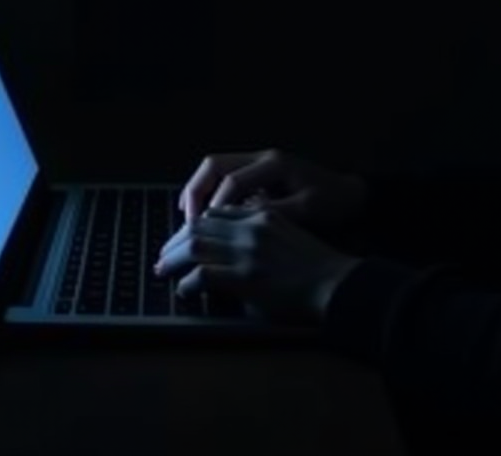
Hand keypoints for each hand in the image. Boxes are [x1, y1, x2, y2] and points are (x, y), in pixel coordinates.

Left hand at [154, 205, 361, 323]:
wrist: (337, 284)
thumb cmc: (317, 265)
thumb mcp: (288, 233)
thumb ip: (260, 232)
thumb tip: (231, 245)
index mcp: (262, 214)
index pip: (217, 211)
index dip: (194, 223)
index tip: (183, 236)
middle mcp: (251, 226)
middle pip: (200, 224)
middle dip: (175, 239)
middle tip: (163, 255)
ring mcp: (247, 251)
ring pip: (195, 245)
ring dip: (174, 258)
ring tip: (164, 270)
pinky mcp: (246, 277)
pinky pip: (204, 274)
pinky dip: (189, 282)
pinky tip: (185, 290)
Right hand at [176, 149, 366, 234]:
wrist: (351, 194)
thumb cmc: (332, 203)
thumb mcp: (307, 210)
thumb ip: (274, 213)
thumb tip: (240, 221)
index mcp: (273, 164)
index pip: (233, 181)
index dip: (217, 206)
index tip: (205, 231)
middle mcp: (261, 157)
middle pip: (215, 165)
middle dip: (196, 191)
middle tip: (186, 221)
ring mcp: (258, 161)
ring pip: (216, 167)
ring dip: (199, 189)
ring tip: (187, 216)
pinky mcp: (258, 171)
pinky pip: (225, 175)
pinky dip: (210, 191)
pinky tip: (205, 213)